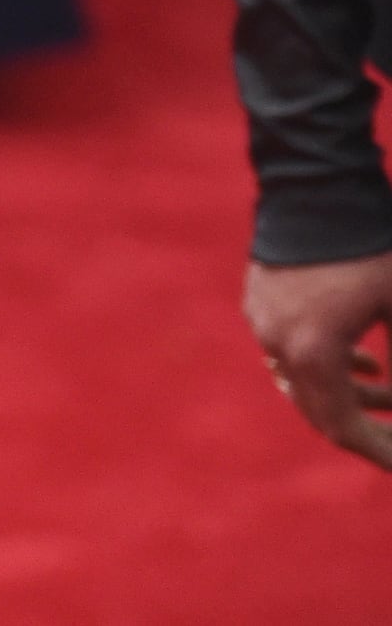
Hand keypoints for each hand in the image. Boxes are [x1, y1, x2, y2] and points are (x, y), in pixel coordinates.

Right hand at [249, 251, 391, 469]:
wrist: (316, 187)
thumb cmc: (369, 249)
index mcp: (313, 352)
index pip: (343, 428)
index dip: (378, 452)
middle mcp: (278, 343)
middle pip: (318, 411)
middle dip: (364, 425)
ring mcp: (262, 320)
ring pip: (301, 381)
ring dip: (345, 392)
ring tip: (383, 378)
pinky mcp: (258, 300)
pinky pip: (287, 350)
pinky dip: (323, 364)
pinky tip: (358, 352)